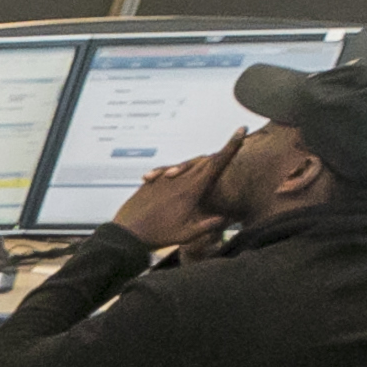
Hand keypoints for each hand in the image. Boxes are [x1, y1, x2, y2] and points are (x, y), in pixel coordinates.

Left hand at [114, 132, 242, 251]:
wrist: (126, 235)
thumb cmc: (158, 236)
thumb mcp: (186, 234)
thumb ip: (208, 225)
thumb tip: (225, 218)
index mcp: (192, 189)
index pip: (216, 162)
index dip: (230, 146)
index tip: (240, 130)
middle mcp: (179, 179)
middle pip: (203, 161)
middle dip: (217, 157)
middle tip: (228, 152)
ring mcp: (163, 179)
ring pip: (184, 166)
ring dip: (194, 167)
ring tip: (199, 173)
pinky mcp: (150, 183)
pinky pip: (165, 173)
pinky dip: (172, 174)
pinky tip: (170, 180)